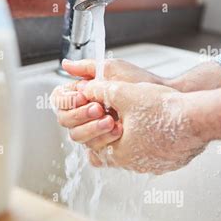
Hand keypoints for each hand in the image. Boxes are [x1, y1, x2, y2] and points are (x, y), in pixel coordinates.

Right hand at [51, 59, 165, 147]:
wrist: (160, 99)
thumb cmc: (137, 81)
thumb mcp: (112, 70)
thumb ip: (86, 68)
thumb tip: (65, 64)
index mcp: (80, 95)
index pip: (59, 101)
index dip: (67, 100)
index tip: (83, 96)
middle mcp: (83, 114)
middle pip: (65, 120)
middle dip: (81, 115)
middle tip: (100, 109)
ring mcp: (93, 131)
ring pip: (77, 137)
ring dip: (93, 130)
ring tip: (113, 122)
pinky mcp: (106, 146)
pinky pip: (93, 155)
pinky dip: (101, 147)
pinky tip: (115, 138)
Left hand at [81, 81, 208, 173]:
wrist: (198, 118)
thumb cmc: (163, 109)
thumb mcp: (123, 93)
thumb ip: (100, 91)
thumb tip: (86, 89)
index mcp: (119, 153)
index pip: (96, 144)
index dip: (96, 126)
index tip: (103, 114)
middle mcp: (135, 165)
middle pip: (115, 149)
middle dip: (114, 132)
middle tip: (120, 116)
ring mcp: (154, 166)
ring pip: (136, 152)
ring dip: (134, 138)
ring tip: (141, 118)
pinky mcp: (171, 163)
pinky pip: (156, 154)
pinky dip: (153, 142)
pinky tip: (158, 125)